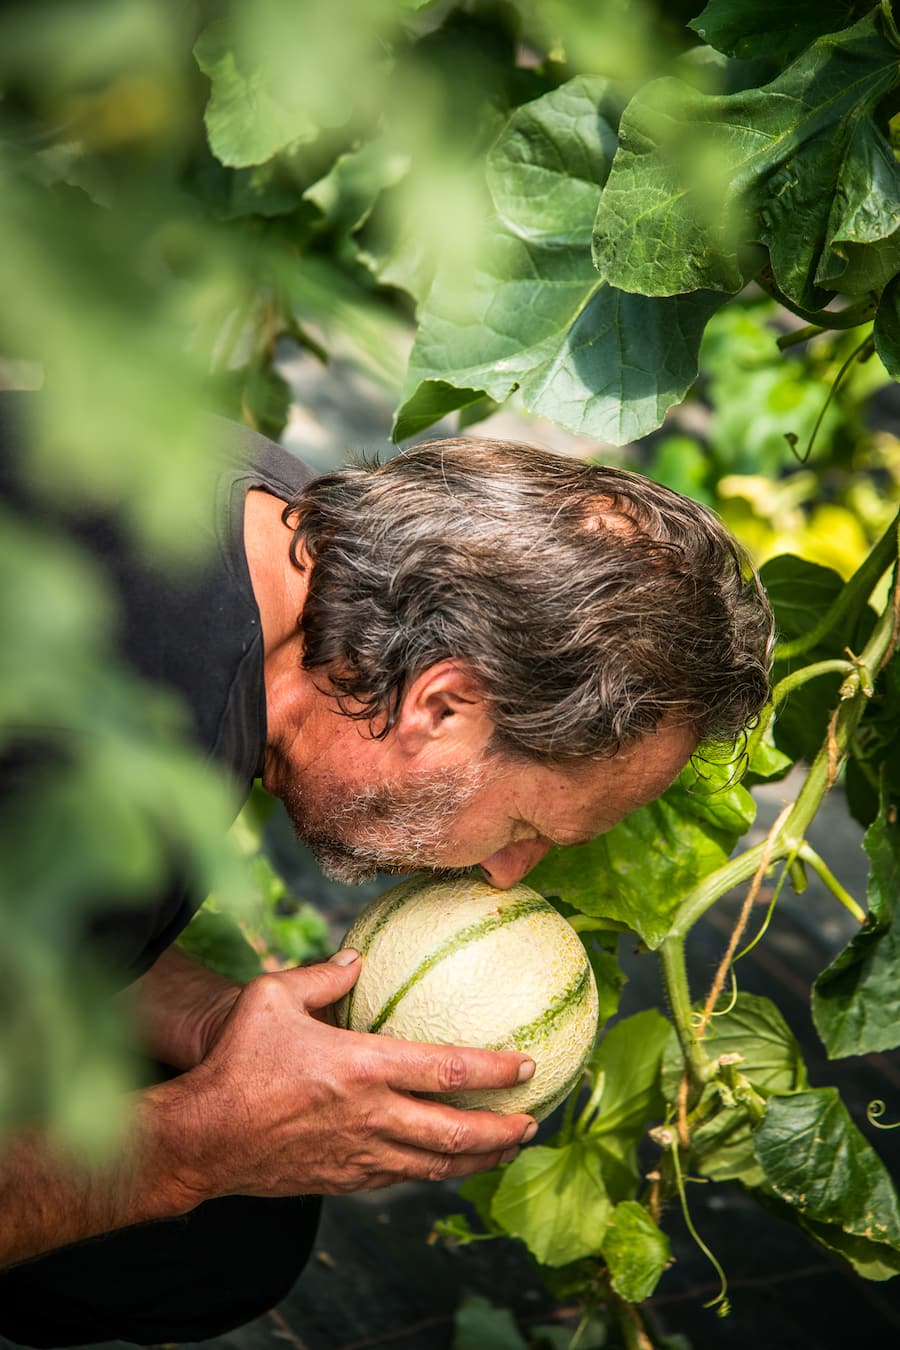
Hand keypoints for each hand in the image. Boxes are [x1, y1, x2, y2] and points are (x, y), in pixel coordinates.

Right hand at [165, 950, 536, 1204]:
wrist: (202, 1139)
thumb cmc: (235, 1062)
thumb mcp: (271, 998)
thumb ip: (323, 976)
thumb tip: (357, 957)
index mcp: (362, 1067)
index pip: (447, 1070)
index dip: (494, 1069)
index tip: (528, 1066)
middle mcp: (371, 1117)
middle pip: (456, 1133)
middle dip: (502, 1132)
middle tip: (533, 1123)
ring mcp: (359, 1155)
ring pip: (435, 1166)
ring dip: (478, 1160)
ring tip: (507, 1150)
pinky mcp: (343, 1180)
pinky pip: (400, 1179)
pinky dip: (432, 1172)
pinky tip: (443, 1164)